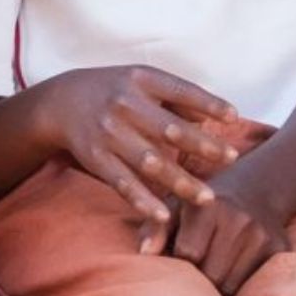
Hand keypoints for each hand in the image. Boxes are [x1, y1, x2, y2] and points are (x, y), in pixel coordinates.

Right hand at [32, 66, 239, 223]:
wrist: (61, 101)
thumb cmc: (114, 91)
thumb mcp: (142, 80)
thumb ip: (177, 97)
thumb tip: (214, 118)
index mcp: (141, 80)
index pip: (181, 90)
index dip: (208, 104)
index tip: (234, 117)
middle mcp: (125, 105)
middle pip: (170, 129)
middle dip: (203, 146)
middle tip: (231, 158)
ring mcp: (109, 134)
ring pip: (150, 162)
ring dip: (181, 182)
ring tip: (207, 198)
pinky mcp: (96, 158)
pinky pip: (122, 183)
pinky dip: (142, 200)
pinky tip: (162, 215)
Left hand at [156, 171, 290, 292]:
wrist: (256, 190)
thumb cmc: (201, 207)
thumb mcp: (174, 209)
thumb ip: (155, 229)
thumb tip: (145, 255)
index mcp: (208, 208)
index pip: (188, 253)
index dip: (177, 264)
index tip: (174, 264)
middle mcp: (239, 221)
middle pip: (212, 275)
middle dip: (197, 283)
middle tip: (188, 281)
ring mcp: (262, 236)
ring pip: (232, 286)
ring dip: (216, 292)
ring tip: (206, 282)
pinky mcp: (279, 249)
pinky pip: (251, 285)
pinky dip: (236, 289)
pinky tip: (227, 278)